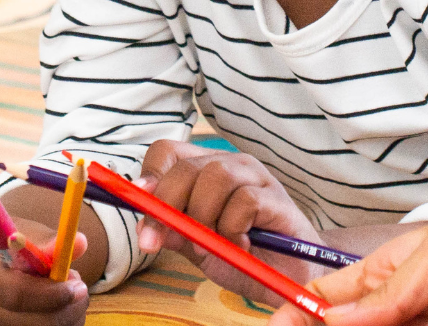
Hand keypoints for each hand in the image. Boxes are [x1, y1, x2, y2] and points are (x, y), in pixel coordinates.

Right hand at [0, 219, 90, 325]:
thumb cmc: (8, 243)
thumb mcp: (25, 233)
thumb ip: (50, 241)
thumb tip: (81, 243)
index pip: (16, 294)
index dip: (51, 294)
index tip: (76, 286)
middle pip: (29, 323)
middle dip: (65, 310)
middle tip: (82, 291)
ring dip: (65, 319)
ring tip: (68, 294)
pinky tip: (59, 309)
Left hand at [135, 140, 324, 301]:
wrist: (286, 275)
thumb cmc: (241, 254)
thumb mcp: (197, 246)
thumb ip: (173, 231)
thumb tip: (143, 222)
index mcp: (204, 170)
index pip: (168, 151)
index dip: (150, 174)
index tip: (141, 203)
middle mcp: (229, 165)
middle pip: (187, 166)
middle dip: (168, 203)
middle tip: (163, 239)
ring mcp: (255, 177)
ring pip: (216, 176)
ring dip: (204, 216)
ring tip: (214, 242)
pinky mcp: (277, 198)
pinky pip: (245, 202)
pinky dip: (234, 229)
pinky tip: (240, 246)